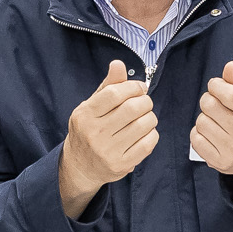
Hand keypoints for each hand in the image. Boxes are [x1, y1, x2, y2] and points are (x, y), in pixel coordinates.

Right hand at [59, 61, 157, 217]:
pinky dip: (152, 134)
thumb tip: (118, 64)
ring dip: (150, 117)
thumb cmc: (88, 131)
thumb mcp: (91, 107)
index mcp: (85, 115)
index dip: (133, 87)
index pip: (115, 93)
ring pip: (143, 125)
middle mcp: (94, 133)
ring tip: (146, 117)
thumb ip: (107, 86)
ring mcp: (108, 151)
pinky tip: (146, 132)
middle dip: (145, 101)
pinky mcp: (121, 165)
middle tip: (144, 102)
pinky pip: (148, 144)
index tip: (140, 88)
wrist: (79, 167)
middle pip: (132, 108)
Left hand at [192, 60, 232, 199]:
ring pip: (201, 121)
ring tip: (216, 121)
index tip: (217, 86)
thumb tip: (230, 66)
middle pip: (210, 105)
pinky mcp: (219, 162)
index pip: (230, 94)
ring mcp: (232, 151)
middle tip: (215, 104)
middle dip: (208, 99)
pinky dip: (198, 132)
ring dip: (204, 117)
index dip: (217, 85)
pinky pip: (195, 138)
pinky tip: (210, 133)